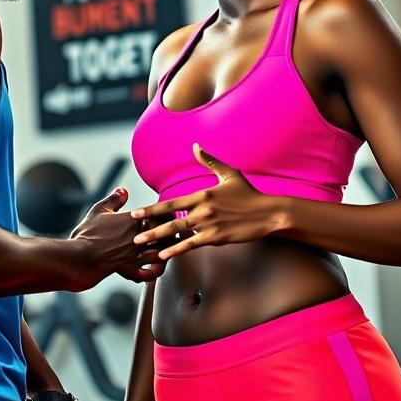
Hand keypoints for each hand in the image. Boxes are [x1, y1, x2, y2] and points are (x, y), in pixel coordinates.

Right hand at [70, 187, 165, 286]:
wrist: (79, 256)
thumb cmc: (88, 232)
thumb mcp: (99, 210)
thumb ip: (114, 199)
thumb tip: (124, 190)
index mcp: (134, 220)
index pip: (161, 214)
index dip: (167, 214)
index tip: (168, 214)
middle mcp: (140, 237)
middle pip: (167, 234)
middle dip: (172, 233)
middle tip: (173, 232)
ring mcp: (136, 255)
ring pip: (162, 255)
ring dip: (167, 253)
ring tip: (167, 251)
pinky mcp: (130, 270)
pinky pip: (147, 275)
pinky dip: (152, 273)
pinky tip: (152, 271)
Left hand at [131, 143, 281, 258]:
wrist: (269, 213)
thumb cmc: (249, 193)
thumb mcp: (229, 174)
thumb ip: (210, 161)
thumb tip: (196, 145)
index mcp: (202, 194)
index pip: (171, 202)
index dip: (152, 208)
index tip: (136, 212)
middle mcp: (202, 209)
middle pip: (170, 218)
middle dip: (149, 224)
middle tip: (131, 229)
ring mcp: (209, 224)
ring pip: (178, 232)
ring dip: (158, 238)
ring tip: (141, 244)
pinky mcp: (217, 238)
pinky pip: (192, 245)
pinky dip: (176, 250)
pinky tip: (164, 255)